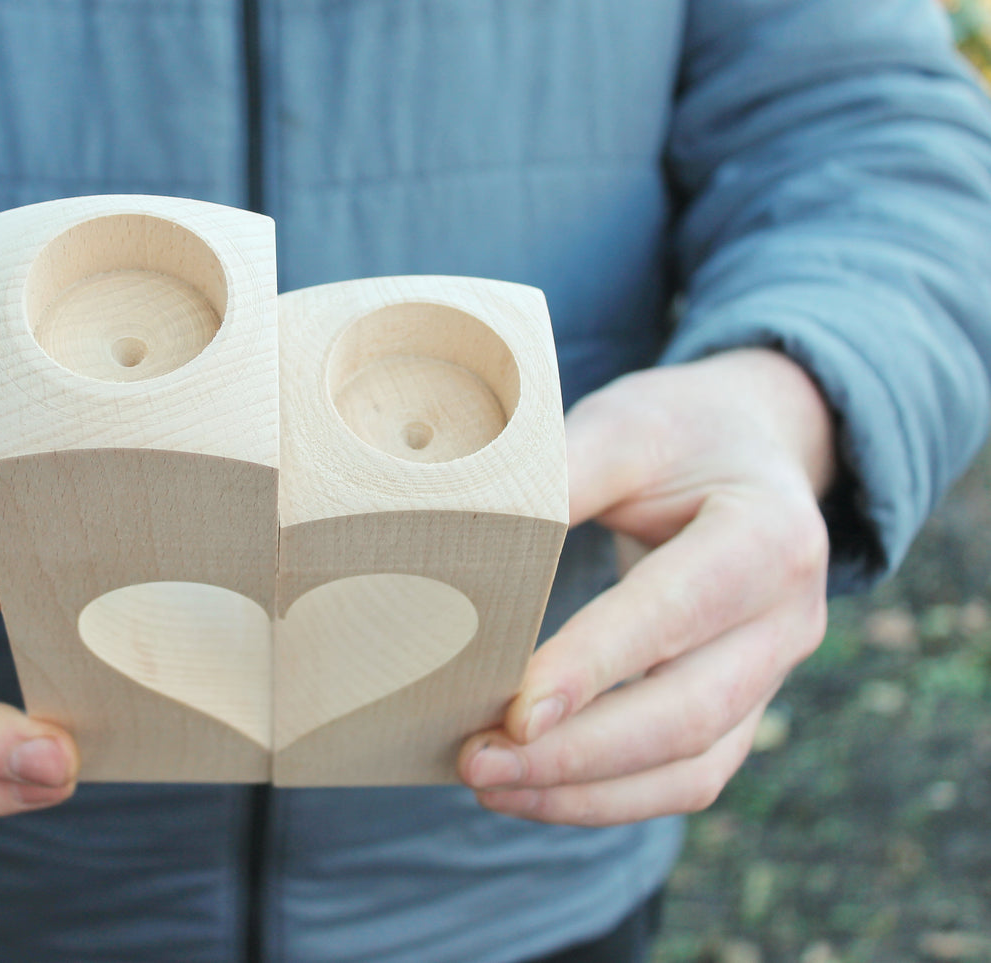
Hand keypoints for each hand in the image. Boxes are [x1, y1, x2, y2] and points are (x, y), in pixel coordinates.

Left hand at [459, 348, 835, 825]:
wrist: (751, 448)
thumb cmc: (678, 435)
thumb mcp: (625, 427)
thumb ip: (560, 478)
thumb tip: (467, 536)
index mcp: (769, 535)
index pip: (676, 612)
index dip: (595, 666)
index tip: (515, 709)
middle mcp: (788, 617)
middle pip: (689, 712)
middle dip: (578, 753)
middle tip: (476, 760)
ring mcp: (773, 674)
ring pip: (692, 767)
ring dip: (586, 791)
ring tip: (488, 783)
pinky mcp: (743, 710)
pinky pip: (686, 778)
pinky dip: (608, 797)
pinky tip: (529, 790)